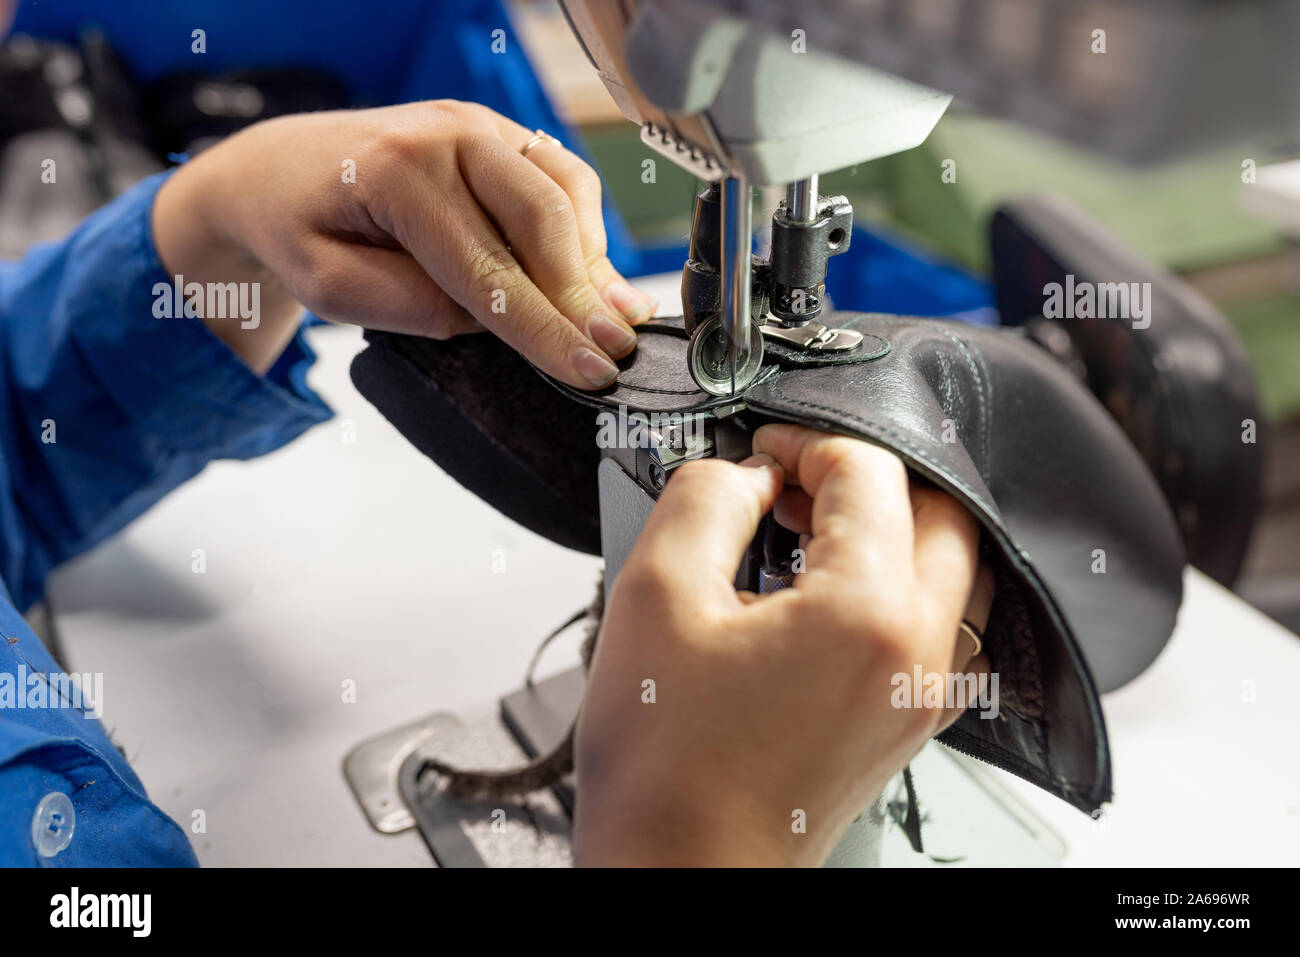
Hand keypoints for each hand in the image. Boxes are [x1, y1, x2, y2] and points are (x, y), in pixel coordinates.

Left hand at [152, 100, 656, 381]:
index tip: (589, 372)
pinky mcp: (499, 131)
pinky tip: (591, 279)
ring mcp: (479, 124)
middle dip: (582, 294)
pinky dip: (585, 231)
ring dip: (591, 262)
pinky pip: (563, 178)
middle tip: (614, 352)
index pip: (486, 267)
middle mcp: (446, 131)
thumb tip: (500, 319)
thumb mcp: (330, 290)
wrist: (278, 170)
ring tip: (610, 321)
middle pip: (541, 218)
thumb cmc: (299, 229)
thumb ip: (415, 307)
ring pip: (564, 193)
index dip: (542, 327)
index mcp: (395, 169)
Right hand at [573, 424, 992, 866]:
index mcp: (866, 613)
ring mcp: (923, 692)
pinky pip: (937, 623)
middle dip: (864, 476)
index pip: (869, 472)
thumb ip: (704, 499)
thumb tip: (742, 472)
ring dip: (891, 527)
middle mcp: (917, 652)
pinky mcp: (909, 719)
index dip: (807, 440)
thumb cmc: (667, 769)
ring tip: (806, 531)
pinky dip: (896, 583)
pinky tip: (823, 592)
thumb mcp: (654, 595)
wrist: (682, 870)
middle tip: (790, 482)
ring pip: (953, 566)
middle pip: (940, 510)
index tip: (763, 449)